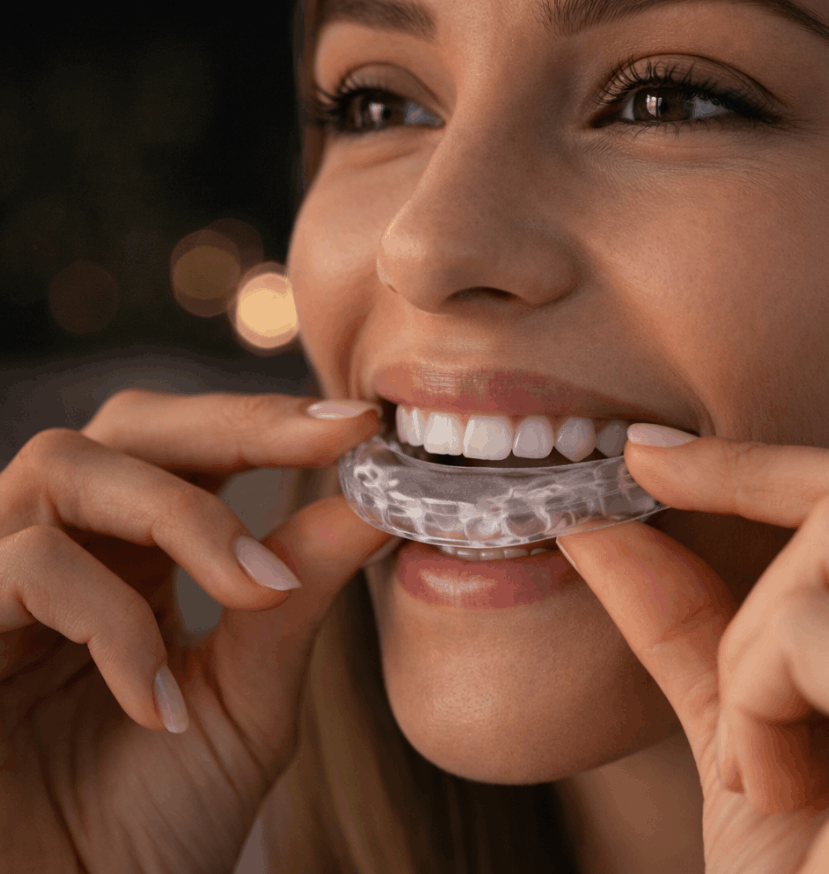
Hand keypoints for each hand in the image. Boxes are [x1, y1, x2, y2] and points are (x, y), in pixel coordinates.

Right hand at [0, 390, 393, 873]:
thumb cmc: (150, 826)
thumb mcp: (247, 696)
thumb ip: (296, 594)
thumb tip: (375, 499)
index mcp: (127, 562)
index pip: (185, 447)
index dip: (266, 419)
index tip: (361, 421)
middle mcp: (55, 556)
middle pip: (122, 426)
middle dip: (235, 426)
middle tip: (334, 444)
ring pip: (65, 466)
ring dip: (184, 518)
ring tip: (257, 596)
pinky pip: (24, 569)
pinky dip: (113, 621)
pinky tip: (158, 705)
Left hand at [556, 432, 828, 873]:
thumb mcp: (753, 730)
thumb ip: (692, 617)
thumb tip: (601, 516)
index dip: (765, 464)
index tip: (652, 456)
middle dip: (762, 596)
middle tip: (751, 720)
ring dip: (757, 660)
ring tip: (782, 772)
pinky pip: (810, 630)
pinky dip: (755, 710)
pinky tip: (791, 797)